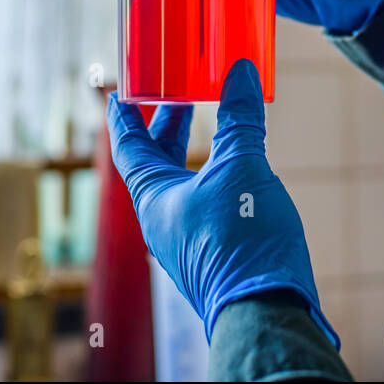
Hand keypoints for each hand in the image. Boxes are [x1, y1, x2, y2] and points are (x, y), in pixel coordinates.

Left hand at [106, 58, 337, 345]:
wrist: (264, 311)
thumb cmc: (240, 241)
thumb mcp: (242, 167)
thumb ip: (240, 119)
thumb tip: (239, 72)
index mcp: (153, 198)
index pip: (128, 147)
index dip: (125, 116)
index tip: (119, 92)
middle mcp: (162, 220)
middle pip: (156, 163)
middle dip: (169, 127)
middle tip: (182, 95)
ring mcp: (186, 241)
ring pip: (181, 185)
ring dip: (193, 151)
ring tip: (212, 125)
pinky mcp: (211, 255)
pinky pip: (202, 205)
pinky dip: (212, 177)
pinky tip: (235, 171)